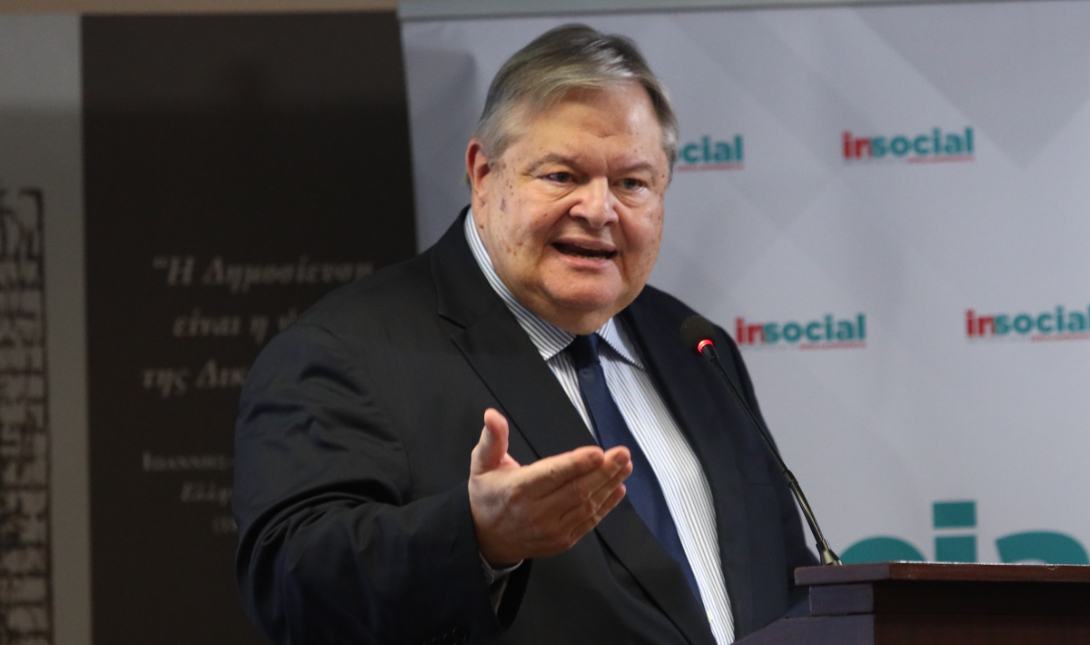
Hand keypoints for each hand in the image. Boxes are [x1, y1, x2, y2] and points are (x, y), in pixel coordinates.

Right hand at [468, 408, 631, 566]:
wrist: (486, 540)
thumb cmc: (487, 497)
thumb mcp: (481, 465)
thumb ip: (492, 439)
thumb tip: (492, 415)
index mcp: (518, 489)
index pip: (551, 475)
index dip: (576, 464)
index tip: (598, 452)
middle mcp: (537, 512)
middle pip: (577, 490)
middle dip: (603, 471)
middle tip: (623, 454)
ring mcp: (552, 529)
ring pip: (587, 506)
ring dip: (609, 485)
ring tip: (625, 466)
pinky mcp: (562, 540)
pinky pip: (588, 522)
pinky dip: (606, 505)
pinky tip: (618, 488)